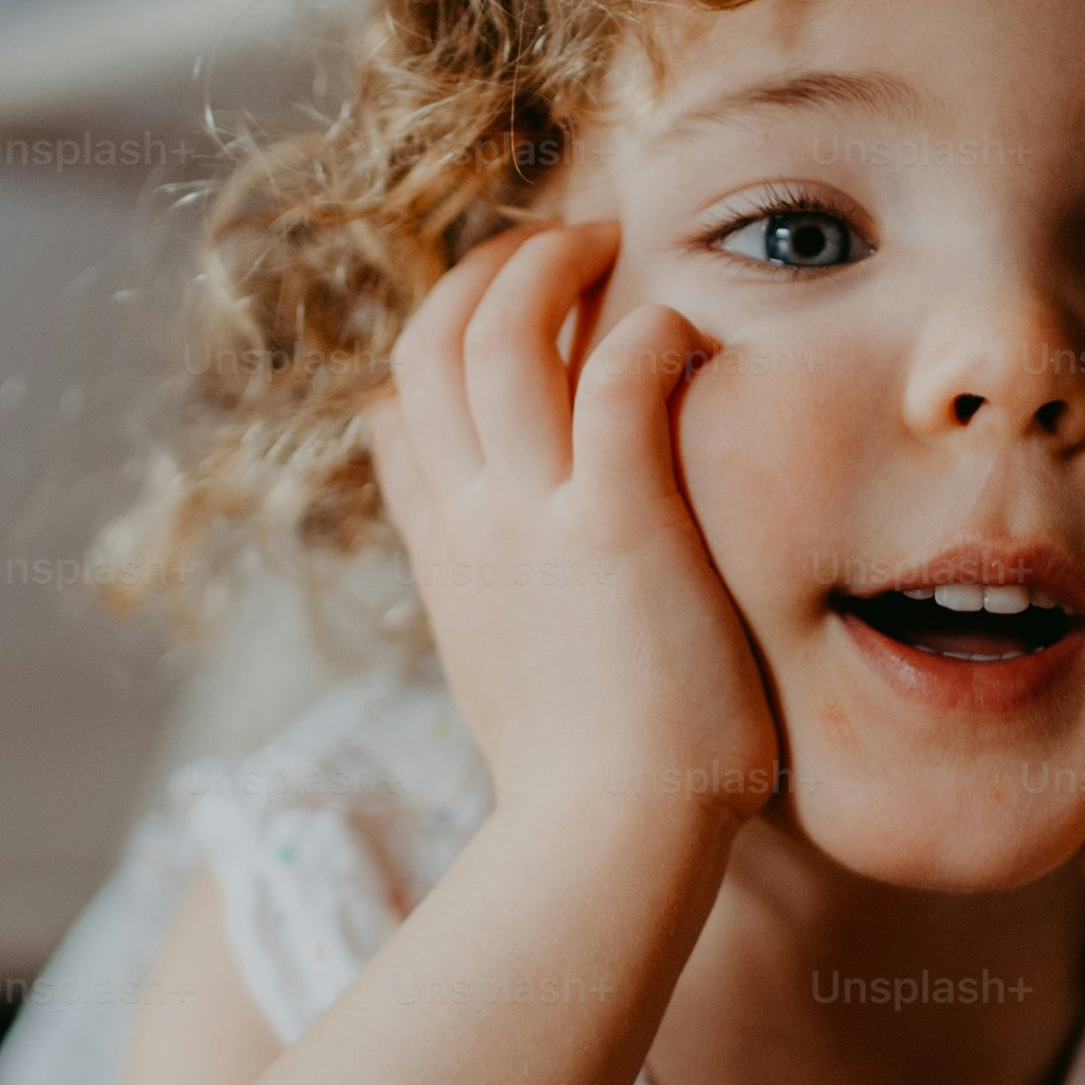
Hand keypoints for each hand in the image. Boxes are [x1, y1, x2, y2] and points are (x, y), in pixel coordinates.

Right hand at [366, 223, 780, 843]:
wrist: (604, 841)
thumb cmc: (580, 786)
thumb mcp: (498, 679)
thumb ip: (484, 604)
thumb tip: (477, 567)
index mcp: (444, 555)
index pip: (400, 413)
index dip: (439, 349)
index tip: (499, 324)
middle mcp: (471, 519)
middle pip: (432, 342)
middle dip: (488, 270)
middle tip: (563, 245)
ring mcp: (534, 515)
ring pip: (503, 330)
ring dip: (554, 265)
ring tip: (611, 243)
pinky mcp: (619, 521)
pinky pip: (619, 374)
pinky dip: (647, 330)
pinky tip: (684, 331)